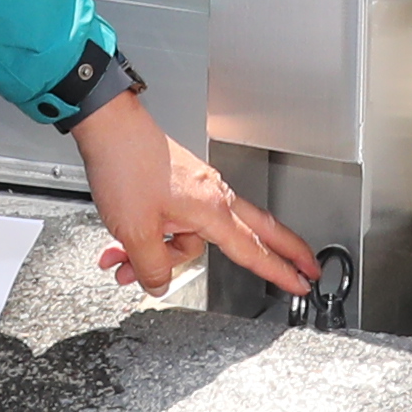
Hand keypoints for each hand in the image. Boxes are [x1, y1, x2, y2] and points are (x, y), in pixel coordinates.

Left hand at [74, 93, 319, 298]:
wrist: (108, 127)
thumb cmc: (126, 166)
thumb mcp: (136, 232)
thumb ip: (152, 267)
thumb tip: (159, 284)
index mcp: (212, 210)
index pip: (254, 249)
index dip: (280, 271)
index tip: (301, 282)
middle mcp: (211, 196)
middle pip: (254, 233)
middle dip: (278, 254)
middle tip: (303, 267)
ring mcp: (195, 189)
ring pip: (190, 237)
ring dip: (159, 254)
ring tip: (122, 260)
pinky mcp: (176, 184)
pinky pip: (173, 223)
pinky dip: (150, 237)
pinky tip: (122, 242)